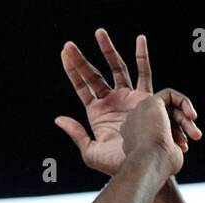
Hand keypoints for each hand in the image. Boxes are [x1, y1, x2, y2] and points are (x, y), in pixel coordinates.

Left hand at [56, 29, 200, 175]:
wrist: (144, 167)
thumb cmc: (118, 165)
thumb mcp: (91, 152)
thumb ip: (76, 133)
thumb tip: (58, 118)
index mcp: (97, 114)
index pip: (82, 87)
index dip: (72, 71)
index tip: (64, 53)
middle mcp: (112, 102)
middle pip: (94, 74)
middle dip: (82, 59)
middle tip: (69, 44)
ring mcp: (128, 97)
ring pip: (117, 67)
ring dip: (108, 50)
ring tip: (99, 33)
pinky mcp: (146, 96)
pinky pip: (145, 72)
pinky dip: (142, 56)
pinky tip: (139, 39)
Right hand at [121, 92, 199, 176]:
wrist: (150, 163)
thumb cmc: (158, 166)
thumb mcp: (166, 157)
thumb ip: (170, 148)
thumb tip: (178, 148)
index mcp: (133, 139)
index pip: (157, 130)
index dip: (174, 135)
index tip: (182, 148)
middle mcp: (133, 124)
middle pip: (163, 118)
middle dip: (182, 126)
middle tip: (195, 137)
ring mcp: (139, 112)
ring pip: (168, 107)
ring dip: (186, 120)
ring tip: (195, 134)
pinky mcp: (149, 102)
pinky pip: (170, 94)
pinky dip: (184, 102)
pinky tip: (191, 116)